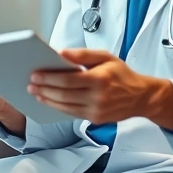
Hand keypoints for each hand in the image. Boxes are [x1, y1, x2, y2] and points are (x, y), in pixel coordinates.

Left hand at [27, 49, 172, 129]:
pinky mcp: (96, 119)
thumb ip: (83, 54)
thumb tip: (61, 53)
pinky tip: (49, 101)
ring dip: (48, 100)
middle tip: (31, 84)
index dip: (49, 78)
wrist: (141, 97)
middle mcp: (98, 97)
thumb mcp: (106, 57)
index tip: (35, 75)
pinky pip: (72, 114)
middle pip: (63, 94)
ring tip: (36, 93)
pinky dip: (58, 107)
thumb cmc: (122, 74)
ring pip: (65, 107)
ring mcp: (97, 111)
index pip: (68, 80)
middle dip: (44, 89)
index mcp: (100, 79)